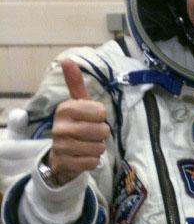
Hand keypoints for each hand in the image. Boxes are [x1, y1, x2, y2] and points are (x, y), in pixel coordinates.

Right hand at [48, 60, 109, 184]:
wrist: (60, 156)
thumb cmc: (75, 125)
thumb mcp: (77, 104)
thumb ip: (75, 84)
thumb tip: (68, 60)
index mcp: (65, 109)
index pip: (101, 112)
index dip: (101, 117)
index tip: (92, 118)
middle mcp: (60, 127)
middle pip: (102, 130)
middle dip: (101, 134)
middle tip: (90, 134)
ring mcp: (61, 146)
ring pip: (99, 147)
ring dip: (98, 148)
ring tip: (86, 145)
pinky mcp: (65, 163)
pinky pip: (93, 162)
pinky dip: (93, 161)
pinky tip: (83, 157)